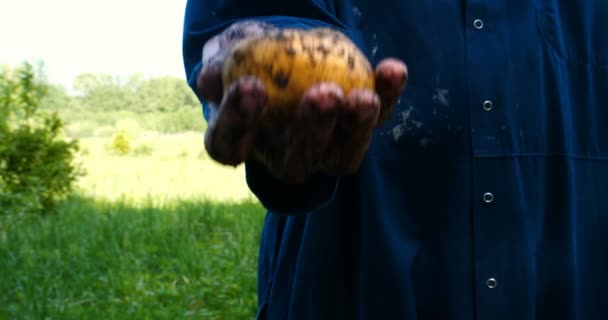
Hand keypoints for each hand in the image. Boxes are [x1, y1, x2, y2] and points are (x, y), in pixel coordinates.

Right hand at [196, 21, 407, 183]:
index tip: (250, 87)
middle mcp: (283, 158)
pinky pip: (377, 118)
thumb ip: (218, 63)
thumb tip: (212, 78)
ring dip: (357, 129)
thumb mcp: (227, 53)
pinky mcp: (357, 129)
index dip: (238, 121)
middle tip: (322, 95)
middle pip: (296, 161)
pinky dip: (388, 96)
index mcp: (240, 143)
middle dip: (312, 132)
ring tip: (365, 96)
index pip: (230, 144)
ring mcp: (323, 149)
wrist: (284, 54)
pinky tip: (392, 69)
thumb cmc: (249, 58)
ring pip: (342, 156)